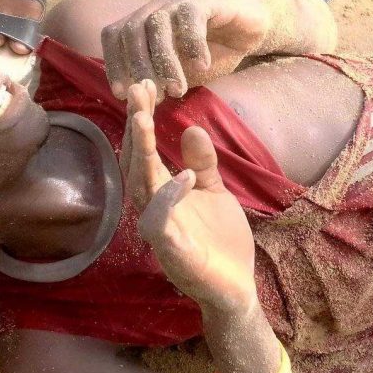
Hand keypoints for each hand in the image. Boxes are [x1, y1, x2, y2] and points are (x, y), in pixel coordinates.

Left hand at [101, 0, 269, 99]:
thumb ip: (162, 78)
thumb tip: (140, 102)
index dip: (113, 63)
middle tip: (155, 97)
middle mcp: (158, 5)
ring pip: (158, 24)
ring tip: (178, 90)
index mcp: (145, 20)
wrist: (252, 27)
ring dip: (165, 61)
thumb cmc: (214, 50)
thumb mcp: (182, 69)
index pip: (115, 35)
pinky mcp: (207, 0)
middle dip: (139, 67)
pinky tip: (202, 66)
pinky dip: (193, 44)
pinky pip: (192, 17)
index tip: (121, 93)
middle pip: (132, 30)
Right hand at [122, 80, 256, 312]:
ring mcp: (160, 231)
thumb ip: (202, 163)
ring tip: (145, 119)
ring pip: (141, 188)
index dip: (141, 119)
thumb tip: (190, 128)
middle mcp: (153, 208)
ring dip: (142, 153)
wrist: (237, 287)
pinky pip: (163, 223)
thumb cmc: (219, 240)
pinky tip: (183, 176)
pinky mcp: (174, 253)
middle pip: (135, 163)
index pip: (144, 151)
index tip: (143, 85)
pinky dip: (170, 199)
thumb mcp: (213, 191)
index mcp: (162, 193)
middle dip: (136, 126)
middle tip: (137, 90)